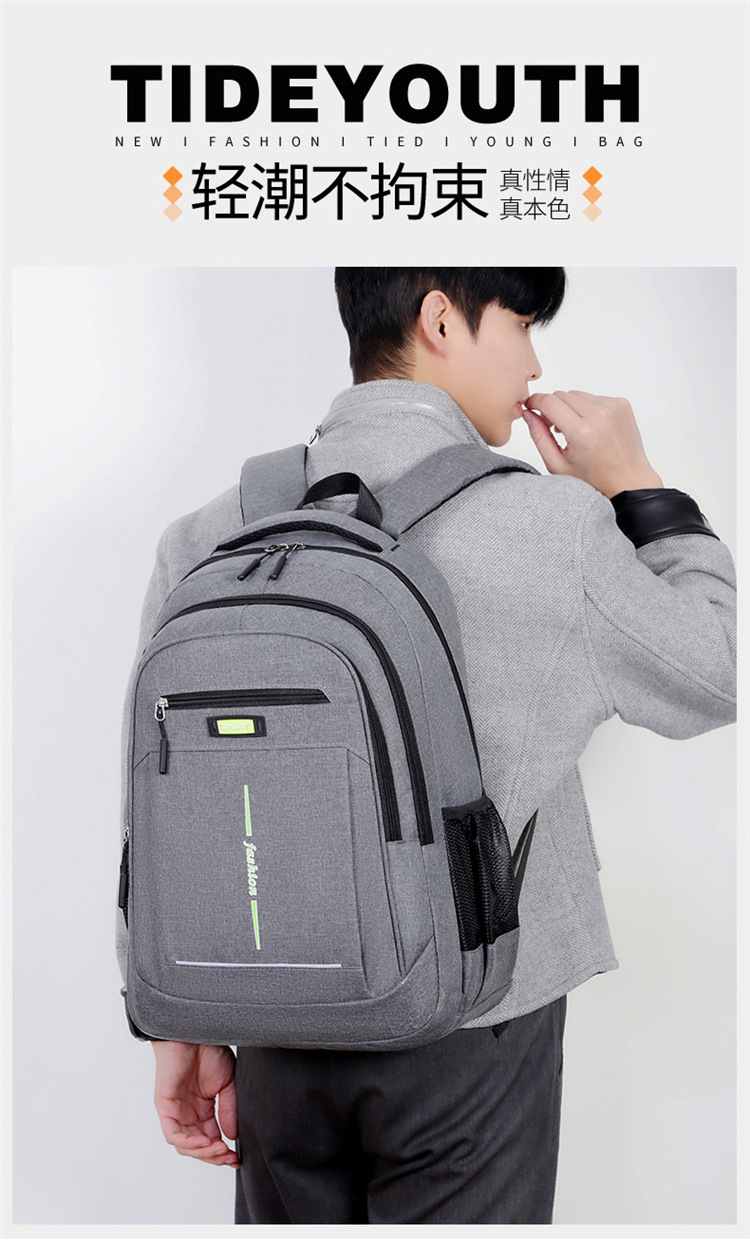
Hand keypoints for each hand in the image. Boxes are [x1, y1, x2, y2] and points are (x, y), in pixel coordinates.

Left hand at [152, 1040, 240, 1167]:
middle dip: (214, 1156)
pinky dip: (189, 1142)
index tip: (237, 1157)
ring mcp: (175, 1111)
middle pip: (197, 1146)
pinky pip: (173, 1134)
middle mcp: (187, 1113)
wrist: (194, 1030)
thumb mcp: (227, 1083)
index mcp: (202, 1109)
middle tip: (230, 1158)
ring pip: (184, 1144)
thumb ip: (229, 1110)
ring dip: (203, 1152)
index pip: (211, 1138)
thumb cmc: (208, 1049)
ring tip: (220, 1150)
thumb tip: (232, 1137)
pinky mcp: (165, 1106)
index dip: (223, 1152)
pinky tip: (205, 1142)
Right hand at [522, 390, 663, 498]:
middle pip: (562, 395)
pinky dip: (588, 409)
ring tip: (576, 430)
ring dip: (571, 408)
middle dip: (553, 408)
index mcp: (581, 432)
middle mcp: (599, 415)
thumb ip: (539, 436)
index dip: (535, 402)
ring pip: (577, 395)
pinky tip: (592, 428)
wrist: (629, 480)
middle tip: (556, 428)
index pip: (549, 402)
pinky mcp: (622, 404)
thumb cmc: (595, 478)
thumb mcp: (558, 464)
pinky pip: (594, 397)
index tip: (531, 407)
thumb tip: (528, 413)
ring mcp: (613, 407)